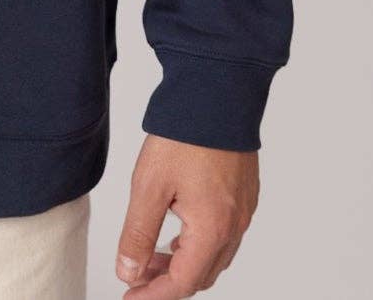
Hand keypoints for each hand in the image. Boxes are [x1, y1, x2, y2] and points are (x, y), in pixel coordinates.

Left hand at [115, 133, 259, 294]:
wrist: (218, 93)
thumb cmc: (185, 136)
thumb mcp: (149, 186)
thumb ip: (137, 233)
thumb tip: (128, 271)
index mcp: (212, 230)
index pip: (182, 283)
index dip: (153, 295)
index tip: (130, 295)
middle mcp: (234, 226)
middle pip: (201, 275)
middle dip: (167, 280)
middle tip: (136, 274)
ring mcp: (243, 211)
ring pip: (214, 257)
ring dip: (183, 262)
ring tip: (151, 254)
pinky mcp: (244, 194)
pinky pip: (224, 235)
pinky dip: (199, 244)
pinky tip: (178, 231)